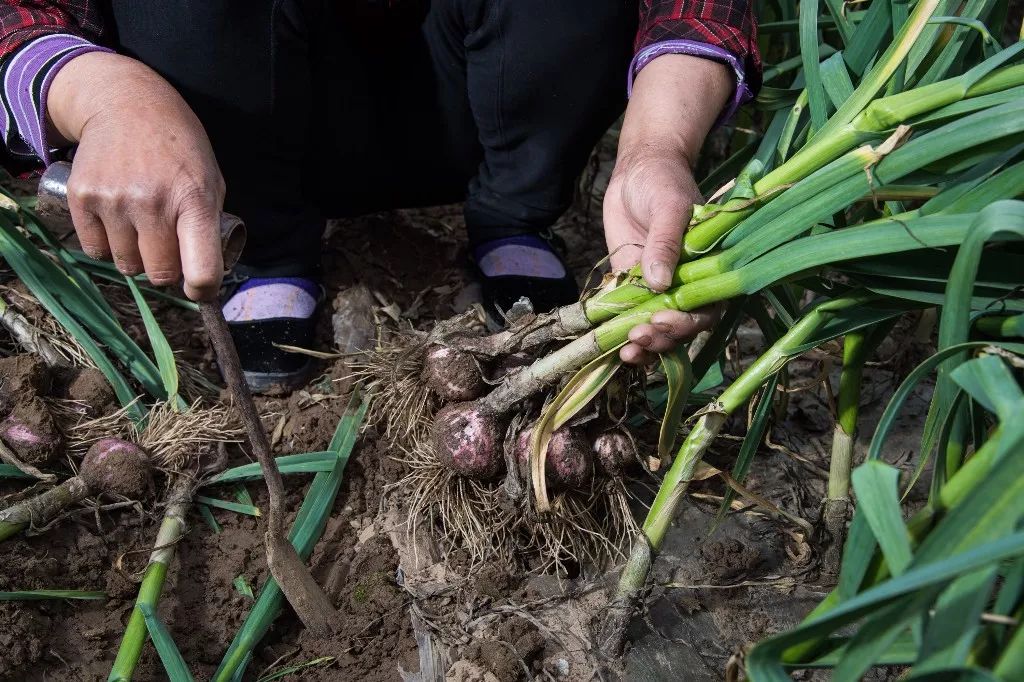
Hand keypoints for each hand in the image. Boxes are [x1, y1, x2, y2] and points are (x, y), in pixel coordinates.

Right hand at [47, 52, 225, 300]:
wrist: (126, 103)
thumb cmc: (179, 147)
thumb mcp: (211, 179)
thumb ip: (209, 226)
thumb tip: (204, 277)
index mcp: (194, 201)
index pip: (201, 271)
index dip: (203, 290)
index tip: (200, 288)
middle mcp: (152, 203)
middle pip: (159, 275)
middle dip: (167, 269)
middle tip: (168, 247)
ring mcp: (114, 201)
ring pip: (126, 266)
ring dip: (136, 256)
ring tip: (142, 224)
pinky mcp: (82, 198)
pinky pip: (96, 250)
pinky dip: (108, 244)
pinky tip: (118, 220)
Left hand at [603, 54, 731, 364]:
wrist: (637, 171)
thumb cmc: (663, 181)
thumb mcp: (668, 205)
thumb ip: (666, 242)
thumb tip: (661, 282)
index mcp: (707, 267)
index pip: (706, 307)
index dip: (687, 323)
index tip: (661, 322)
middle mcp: (687, 283)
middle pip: (682, 326)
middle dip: (662, 338)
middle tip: (638, 338)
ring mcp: (659, 289)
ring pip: (658, 329)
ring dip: (645, 345)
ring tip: (627, 352)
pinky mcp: (634, 287)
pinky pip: (631, 318)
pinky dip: (624, 336)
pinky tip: (615, 348)